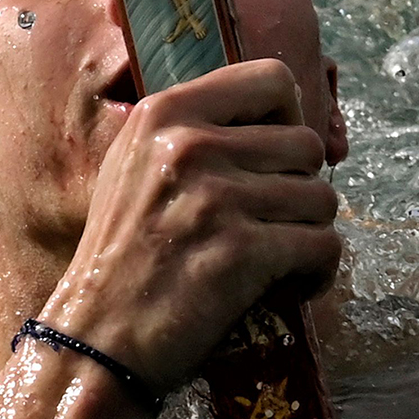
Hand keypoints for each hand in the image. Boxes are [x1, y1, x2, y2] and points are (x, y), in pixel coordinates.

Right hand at [35, 58, 341, 394]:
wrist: (94, 341)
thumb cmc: (120, 259)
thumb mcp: (134, 169)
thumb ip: (191, 133)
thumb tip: (274, 122)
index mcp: (163, 114)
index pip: (270, 78)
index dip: (290, 118)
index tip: (277, 159)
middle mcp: (190, 146)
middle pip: (305, 144)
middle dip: (300, 189)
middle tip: (272, 224)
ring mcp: (216, 198)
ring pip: (321, 198)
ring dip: (309, 233)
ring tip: (278, 259)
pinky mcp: (241, 252)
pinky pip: (324, 246)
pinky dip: (317, 272)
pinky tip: (289, 286)